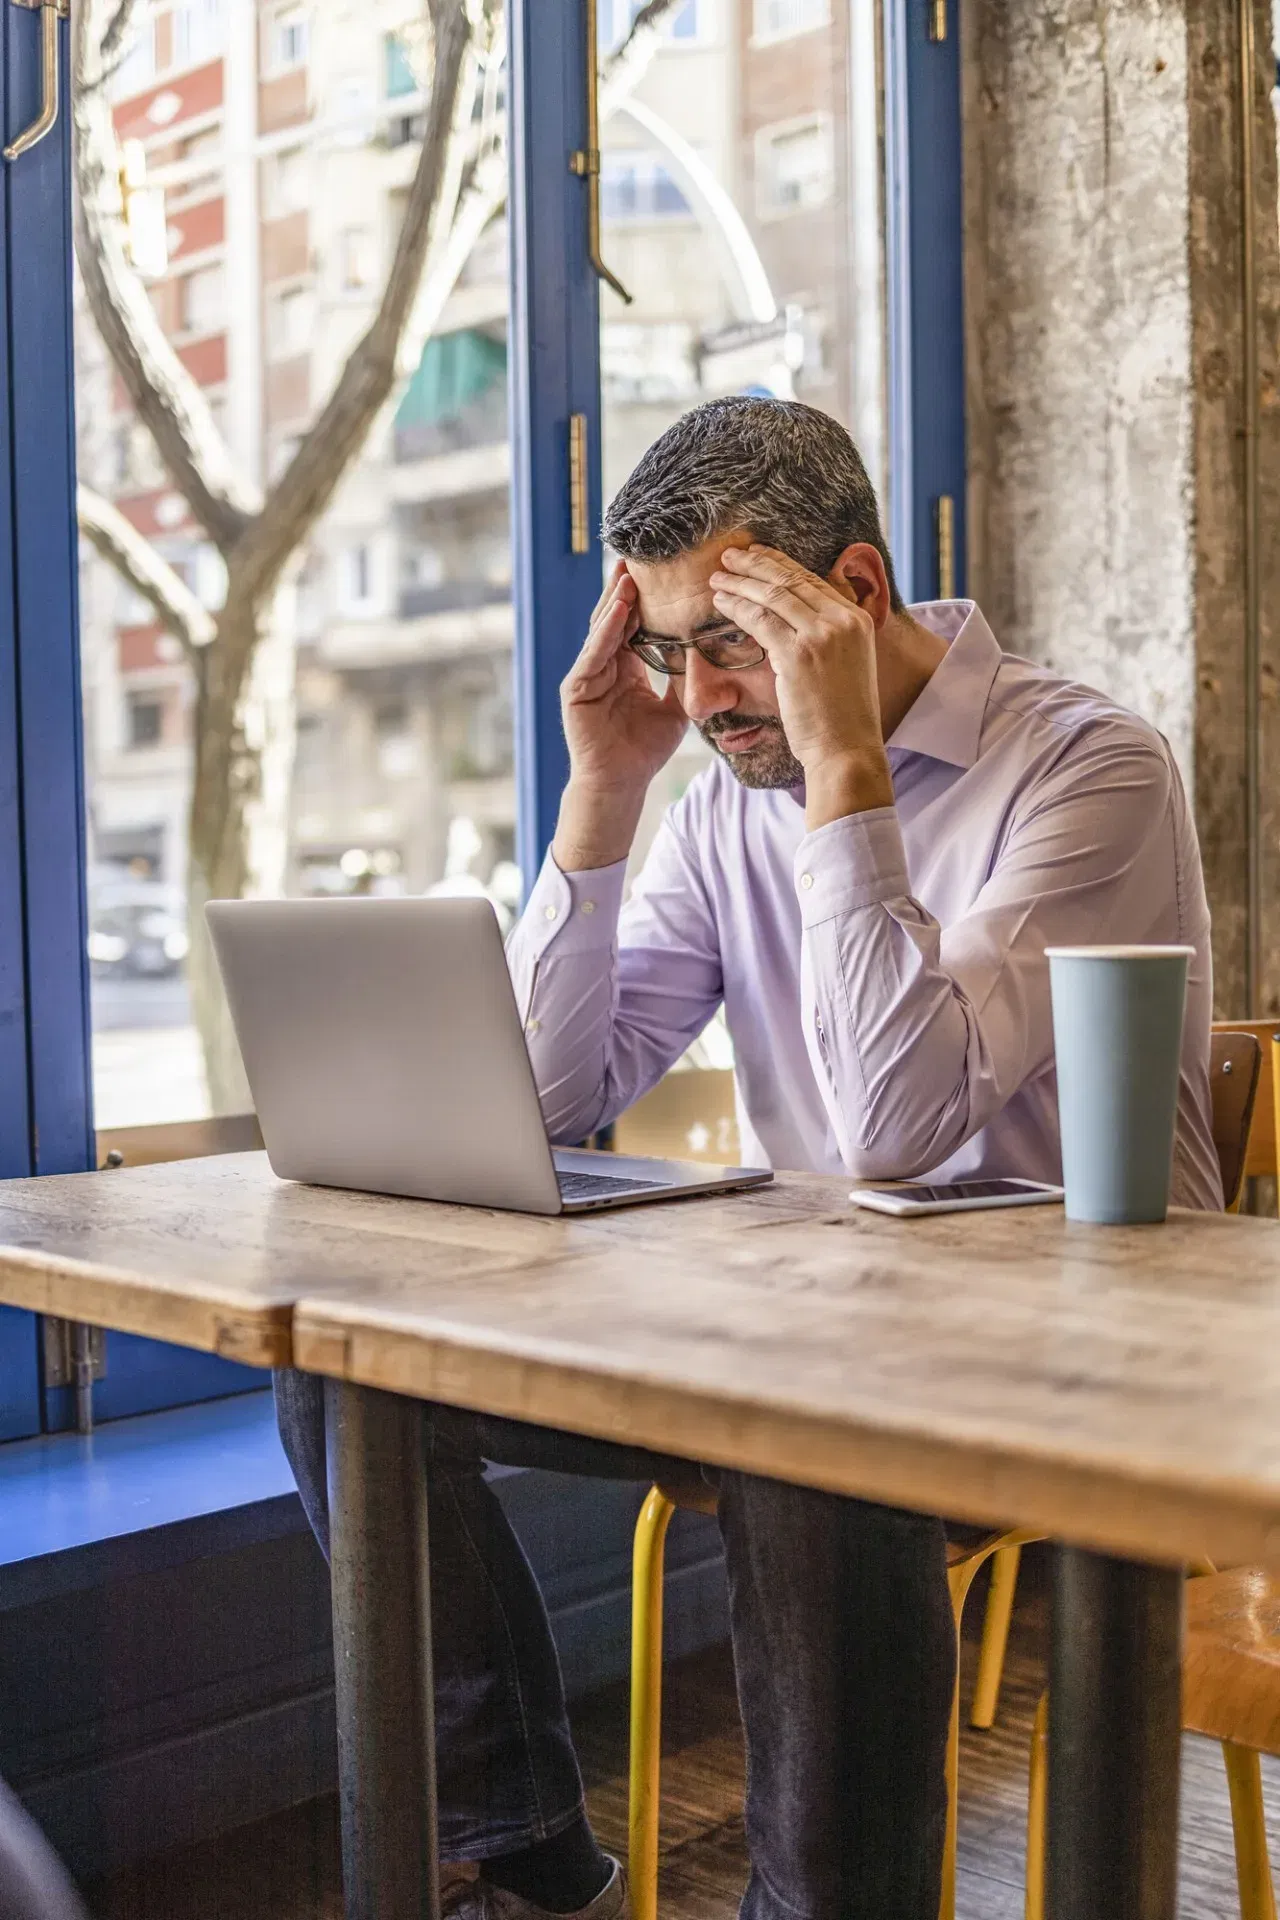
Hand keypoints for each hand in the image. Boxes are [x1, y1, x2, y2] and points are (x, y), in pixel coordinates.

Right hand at [553, 563, 686, 869]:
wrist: (621, 784)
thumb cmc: (644, 749)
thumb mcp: (676, 708)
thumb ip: (686, 679)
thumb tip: (711, 653)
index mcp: (624, 665)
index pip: (635, 621)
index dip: (647, 596)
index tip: (664, 568)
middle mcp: (603, 664)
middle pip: (616, 616)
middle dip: (627, 586)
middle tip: (642, 552)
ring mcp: (587, 673)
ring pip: (603, 627)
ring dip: (617, 598)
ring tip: (631, 570)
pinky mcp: (576, 688)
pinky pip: (594, 651)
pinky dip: (608, 629)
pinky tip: (620, 607)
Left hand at [708, 545, 892, 825]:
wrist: (847, 751)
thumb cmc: (840, 718)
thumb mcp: (847, 665)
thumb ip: (829, 637)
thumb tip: (800, 620)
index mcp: (858, 619)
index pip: (813, 580)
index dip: (780, 564)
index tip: (757, 556)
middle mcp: (843, 621)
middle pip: (791, 579)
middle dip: (756, 564)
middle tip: (730, 556)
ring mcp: (822, 636)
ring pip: (772, 595)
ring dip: (740, 582)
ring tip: (717, 577)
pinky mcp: (798, 655)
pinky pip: (759, 620)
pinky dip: (736, 607)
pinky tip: (719, 602)